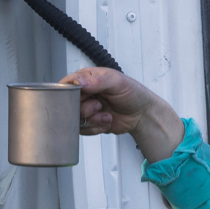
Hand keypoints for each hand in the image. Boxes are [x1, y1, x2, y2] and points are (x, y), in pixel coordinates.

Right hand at [64, 67, 187, 163]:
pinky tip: (107, 121)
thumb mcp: (117, 82)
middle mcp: (84, 94)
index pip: (67, 84)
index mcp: (87, 79)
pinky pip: (83, 130)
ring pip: (75, 119)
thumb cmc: (132, 93)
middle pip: (68, 104)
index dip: (70, 93)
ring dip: (92, 120)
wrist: (142, 114)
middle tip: (98, 106)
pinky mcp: (90, 123)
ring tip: (106, 115)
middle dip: (84, 109)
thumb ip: (98, 81)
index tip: (82, 97)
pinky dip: (96, 128)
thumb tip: (79, 82)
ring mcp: (86, 109)